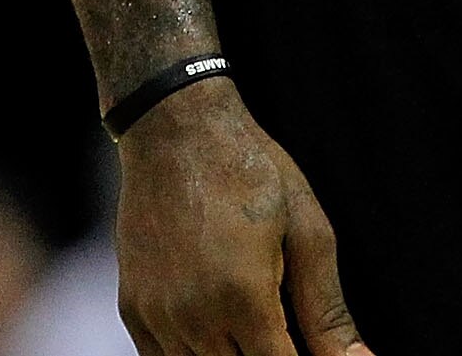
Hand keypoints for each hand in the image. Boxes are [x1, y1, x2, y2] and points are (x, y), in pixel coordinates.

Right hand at [115, 80, 365, 355]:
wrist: (174, 127)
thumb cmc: (250, 171)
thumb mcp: (305, 232)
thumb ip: (328, 312)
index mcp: (244, 298)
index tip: (308, 344)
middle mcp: (195, 316)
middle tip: (282, 327)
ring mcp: (159, 315)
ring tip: (251, 322)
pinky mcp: (134, 308)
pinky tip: (217, 329)